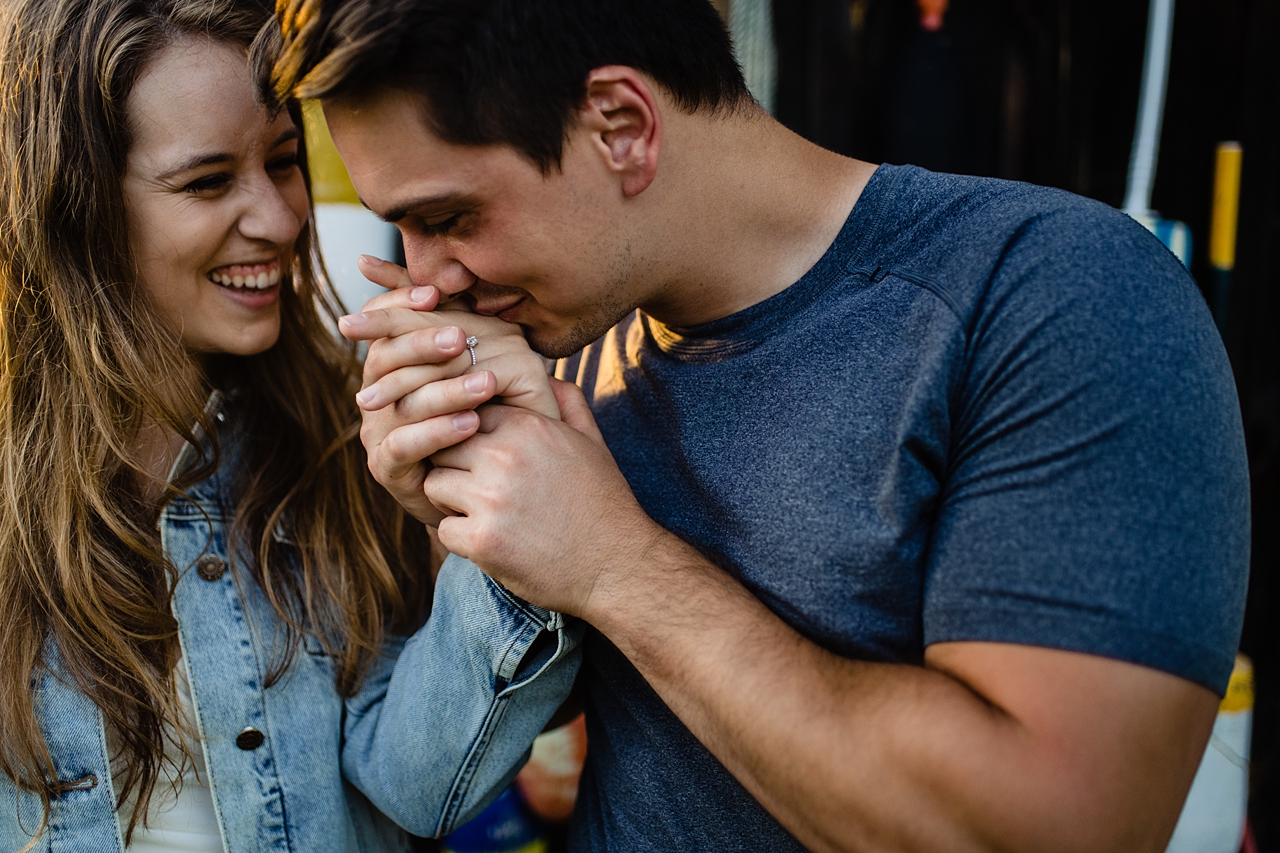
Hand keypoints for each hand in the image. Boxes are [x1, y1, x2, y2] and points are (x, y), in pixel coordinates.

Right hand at [338, 256, 559, 524]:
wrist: (478, 482)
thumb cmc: (480, 416)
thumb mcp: (475, 365)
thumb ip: (466, 324)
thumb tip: (464, 273)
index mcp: (390, 360)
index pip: (382, 320)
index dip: (400, 303)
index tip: (435, 295)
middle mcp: (375, 391)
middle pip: (385, 358)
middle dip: (423, 344)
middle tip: (461, 337)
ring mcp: (377, 430)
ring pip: (400, 402)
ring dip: (444, 390)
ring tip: (486, 385)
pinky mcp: (387, 468)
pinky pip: (406, 446)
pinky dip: (439, 431)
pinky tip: (473, 424)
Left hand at [425, 380, 664, 616]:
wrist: (617, 565)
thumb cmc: (604, 503)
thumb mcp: (593, 443)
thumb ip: (569, 404)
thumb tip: (551, 378)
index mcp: (528, 427)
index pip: (468, 414)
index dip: (472, 438)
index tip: (483, 459)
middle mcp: (504, 456)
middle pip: (443, 446)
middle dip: (456, 467)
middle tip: (478, 490)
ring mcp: (490, 499)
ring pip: (435, 485)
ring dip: (452, 503)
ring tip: (484, 516)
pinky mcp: (482, 541)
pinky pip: (443, 531)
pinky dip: (462, 540)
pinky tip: (492, 544)